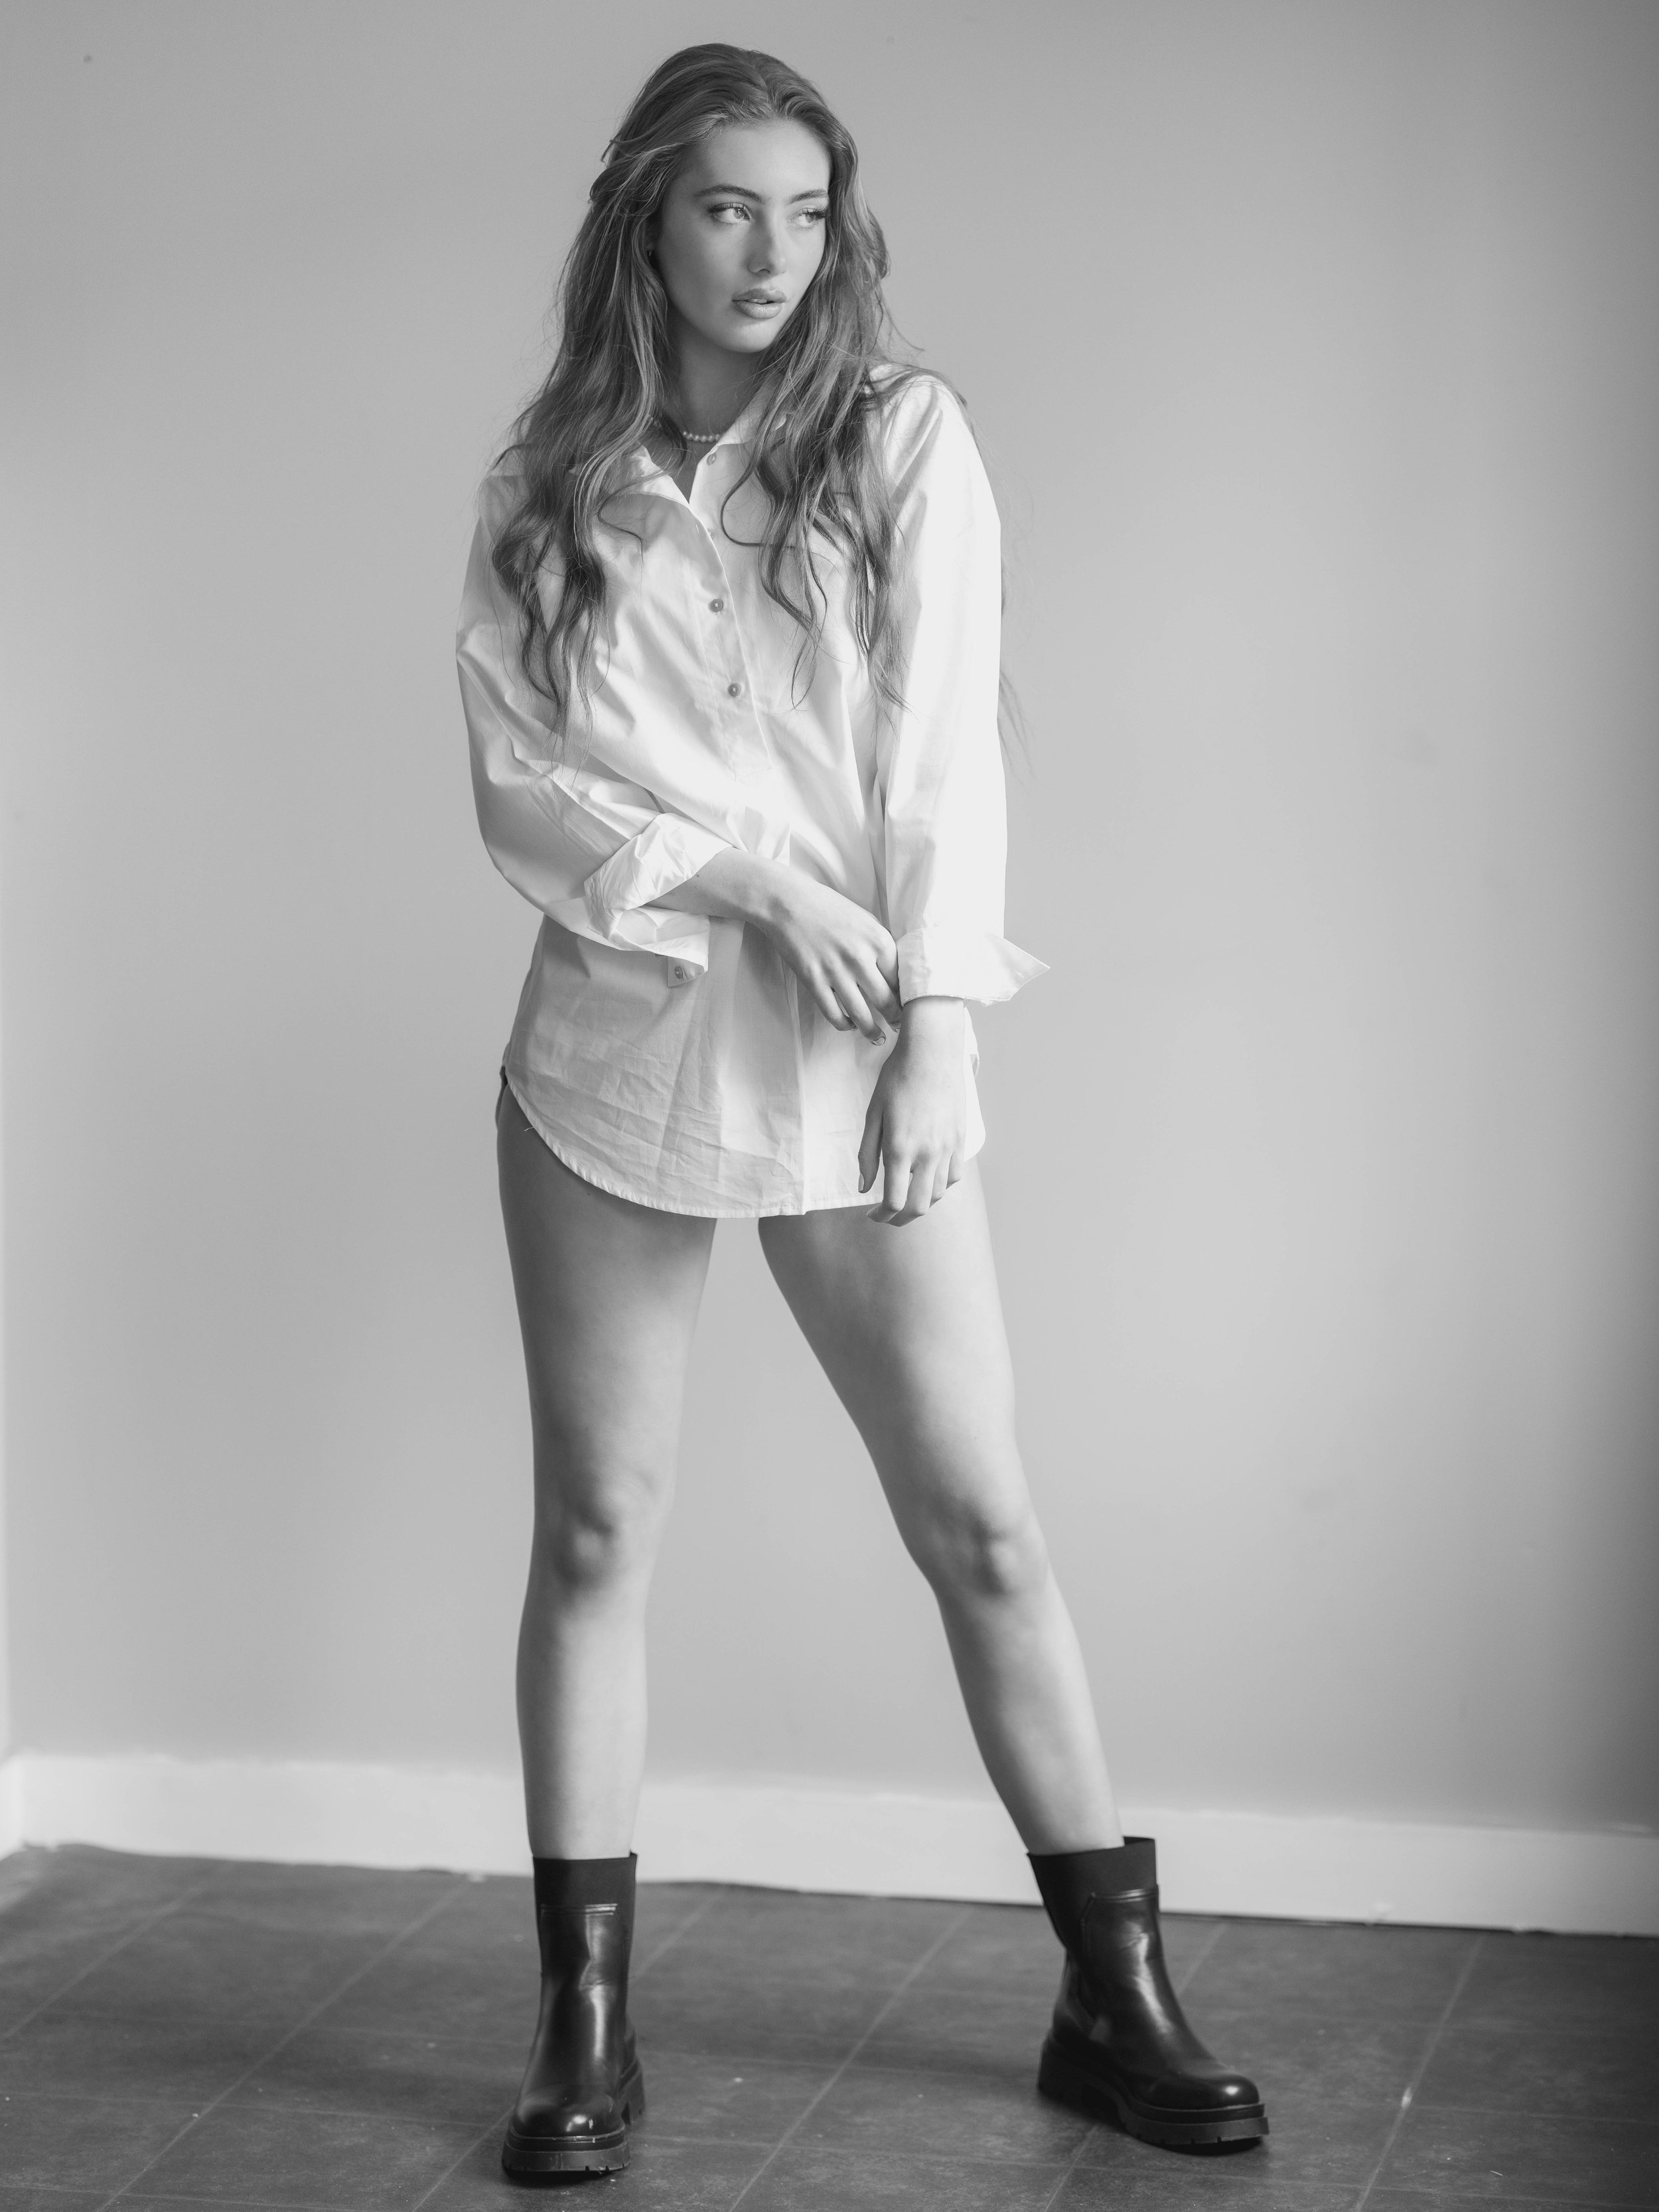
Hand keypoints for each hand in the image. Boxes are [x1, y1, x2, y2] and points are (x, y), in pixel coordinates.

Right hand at [664, 850, 899, 1044]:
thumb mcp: (865, 920)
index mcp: (878, 940)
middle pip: (886, 1000)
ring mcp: (836, 972)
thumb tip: (895, 975)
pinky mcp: (814, 981)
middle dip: (895, 1019)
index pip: (901, 979)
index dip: (906, 997)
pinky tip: (848, 1024)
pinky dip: (844, 1024)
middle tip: (900, 1027)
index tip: (908, 1007)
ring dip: (872, 1030)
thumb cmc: (827, 907)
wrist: (787, 902)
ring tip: (878, 1037)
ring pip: (862, 1014)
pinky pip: (834, 1014)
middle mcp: (860, 958)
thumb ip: (880, 946)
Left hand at [858, 997, 967, 1224]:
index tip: (872, 1215)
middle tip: (888, 1216)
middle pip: (919, 1207)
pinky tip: (927, 1179)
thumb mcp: (873, 1114)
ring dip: (920, 1202)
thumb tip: (864, 1187)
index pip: (895, 1202)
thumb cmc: (897, 1078)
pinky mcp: (961, 1139)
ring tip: (905, 1195)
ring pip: (938, 1194)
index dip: (882, 1216)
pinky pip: (953, 1176)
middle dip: (901, 1219)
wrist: (932, 1051)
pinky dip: (940, 1186)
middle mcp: (928, 1154)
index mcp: (901, 1148)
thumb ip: (868, 1154)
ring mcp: (948, 1147)